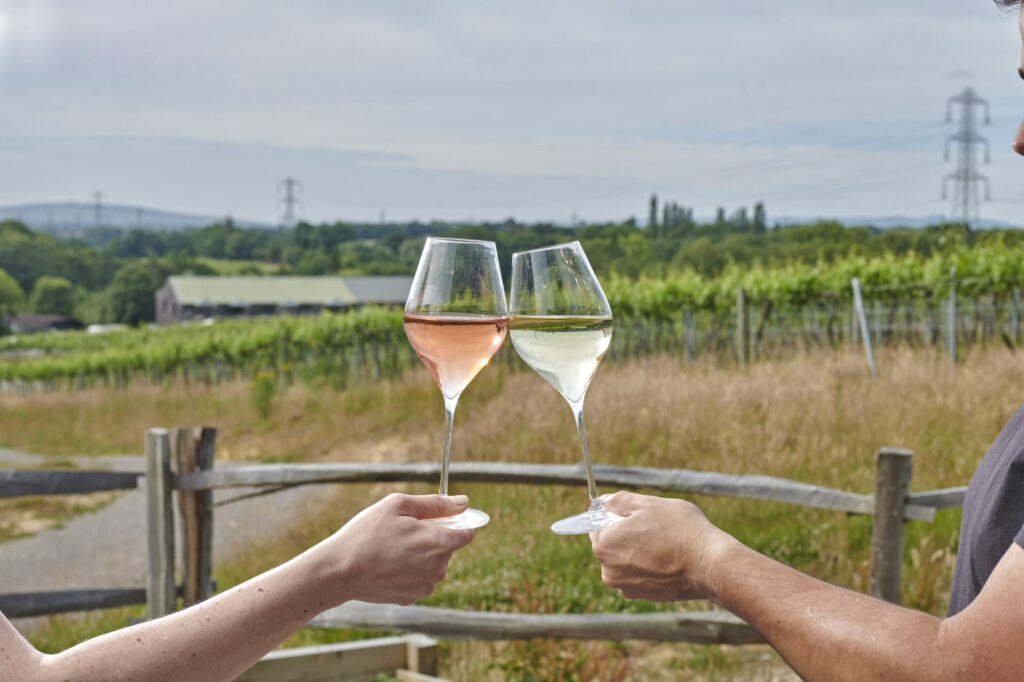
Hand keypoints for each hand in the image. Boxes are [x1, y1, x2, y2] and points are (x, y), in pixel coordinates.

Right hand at [315, 493, 474, 604]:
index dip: (455, 522)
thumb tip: (463, 502)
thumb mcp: (399, 505)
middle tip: (403, 530)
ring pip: (432, 565)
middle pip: (447, 548)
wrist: (339, 571)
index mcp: (440, 544)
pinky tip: (387, 565)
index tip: (438, 519)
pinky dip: (408, 571)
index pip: (467, 533)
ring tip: (391, 548)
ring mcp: (424, 587)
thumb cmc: (367, 533)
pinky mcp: (410, 598)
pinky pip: (418, 579)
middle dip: (432, 537)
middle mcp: (438, 569)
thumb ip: (436, 504)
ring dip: (420, 555)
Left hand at [590, 491, 733, 601]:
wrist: (710, 565)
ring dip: (639, 551)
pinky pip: (640, 575)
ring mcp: (626, 587)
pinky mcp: (644, 597)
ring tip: (664, 544)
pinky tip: (668, 559)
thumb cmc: (680, 530)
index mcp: (604, 546)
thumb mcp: (647, 504)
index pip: (597, 525)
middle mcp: (609, 571)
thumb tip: (602, 502)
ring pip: (626, 560)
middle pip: (611, 544)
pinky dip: (650, 567)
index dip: (615, 516)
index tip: (636, 516)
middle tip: (654, 527)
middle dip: (627, 535)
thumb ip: (618, 501)